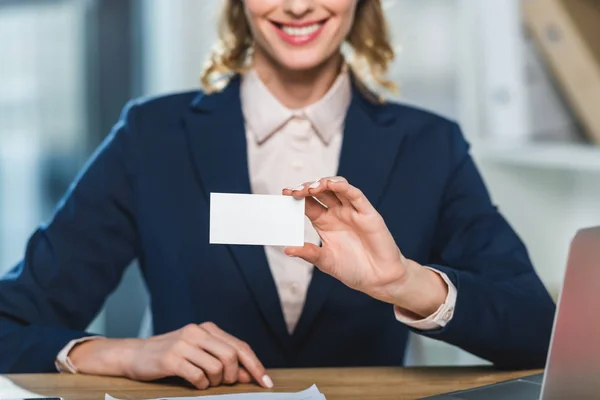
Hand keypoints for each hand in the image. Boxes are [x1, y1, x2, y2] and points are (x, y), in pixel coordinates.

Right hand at [69, 322, 272, 389]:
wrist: (135, 355)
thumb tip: (248, 375)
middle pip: (232, 355)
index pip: (240, 346)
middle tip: (227, 383)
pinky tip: (195, 383)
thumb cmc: (171, 355)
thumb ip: (223, 359)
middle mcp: (197, 332)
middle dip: (235, 375)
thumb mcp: (199, 352)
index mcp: (207, 328)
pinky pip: (198, 376)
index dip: (256, 365)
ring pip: (217, 367)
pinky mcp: (171, 358)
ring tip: (206, 382)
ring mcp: (184, 344)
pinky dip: (201, 385)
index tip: (267, 382)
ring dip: (216, 382)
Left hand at [283, 177, 446, 316]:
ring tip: (310, 188)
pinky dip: (343, 187)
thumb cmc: (353, 269)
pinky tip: (331, 185)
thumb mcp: (325, 262)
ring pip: (337, 187)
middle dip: (306, 188)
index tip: (284, 194)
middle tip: (294, 192)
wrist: (378, 279)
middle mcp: (337, 213)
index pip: (308, 203)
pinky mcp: (368, 213)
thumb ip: (308, 253)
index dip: (296, 197)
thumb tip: (287, 249)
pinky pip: (355, 195)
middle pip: (320, 191)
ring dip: (323, 183)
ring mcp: (352, 211)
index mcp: (325, 222)